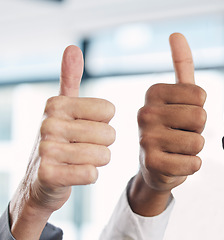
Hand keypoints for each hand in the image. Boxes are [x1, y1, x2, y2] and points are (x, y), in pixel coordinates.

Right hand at [9, 46, 115, 239]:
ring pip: (103, 155)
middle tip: (83, 148)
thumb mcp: (63, 109)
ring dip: (97, 161)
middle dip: (103, 145)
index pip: (109, 110)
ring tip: (78, 161)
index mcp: (57, 104)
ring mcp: (46, 150)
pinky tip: (74, 174)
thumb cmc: (60, 141)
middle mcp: (49, 123)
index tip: (84, 128)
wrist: (40, 180)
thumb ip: (70, 79)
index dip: (103, 123)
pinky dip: (89, 177)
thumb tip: (73, 48)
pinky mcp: (48, 175)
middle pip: (109, 134)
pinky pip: (92, 174)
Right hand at [128, 33, 206, 215]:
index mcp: (153, 92)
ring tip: (177, 149)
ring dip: (195, 149)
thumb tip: (177, 33)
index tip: (182, 116)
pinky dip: (191, 166)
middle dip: (198, 130)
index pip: (201, 96)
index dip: (199, 109)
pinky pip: (194, 163)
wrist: (154, 166)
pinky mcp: (151, 164)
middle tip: (180, 135)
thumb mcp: (178, 96)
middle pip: (201, 118)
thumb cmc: (172, 128)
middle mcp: (144, 112)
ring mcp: (145, 139)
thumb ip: (181, 65)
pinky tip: (175, 164)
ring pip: (199, 142)